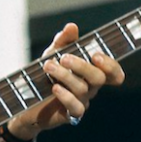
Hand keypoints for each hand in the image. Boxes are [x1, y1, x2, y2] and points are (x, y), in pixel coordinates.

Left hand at [7, 23, 124, 139]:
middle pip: (98, 78)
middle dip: (82, 66)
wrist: (27, 100)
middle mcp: (91, 88)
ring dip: (65, 75)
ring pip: (83, 89)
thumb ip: (63, 41)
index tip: (95, 55)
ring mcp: (82, 101)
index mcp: (91, 72)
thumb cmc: (45, 75)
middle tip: (64, 57)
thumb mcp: (52, 54)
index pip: (113, 72)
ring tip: (47, 66)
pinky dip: (66, 96)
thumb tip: (72, 27)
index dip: (110, 65)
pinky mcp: (71, 114)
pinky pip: (76, 108)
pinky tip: (54, 88)